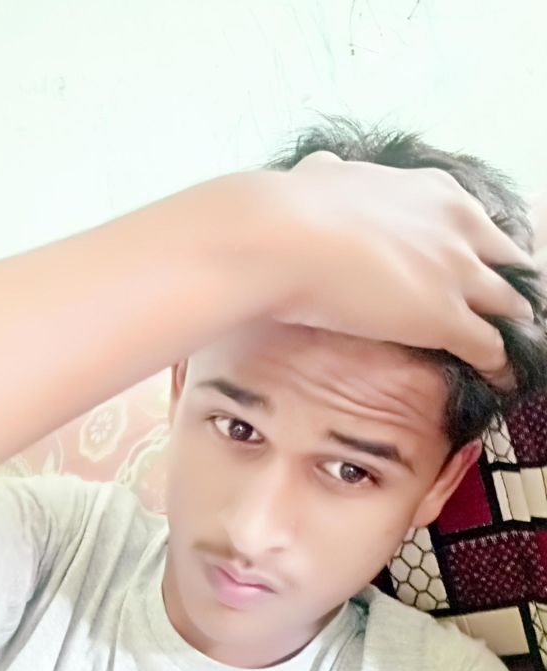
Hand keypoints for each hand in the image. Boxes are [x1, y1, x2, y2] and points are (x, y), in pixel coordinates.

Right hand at [260, 152, 535, 386]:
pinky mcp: (446, 318)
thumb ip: (337, 175)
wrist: (282, 236)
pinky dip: (498, 366)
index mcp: (434, 194)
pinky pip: (491, 348)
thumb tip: (324, 167)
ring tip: (511, 350)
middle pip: (509, 264)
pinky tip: (499, 379)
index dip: (480, 253)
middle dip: (508, 288)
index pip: (481, 227)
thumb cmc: (295, 207)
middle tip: (499, 312)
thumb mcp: (325, 175)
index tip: (474, 270)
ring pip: (510, 306)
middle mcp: (458, 229)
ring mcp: (457, 274)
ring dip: (511, 329)